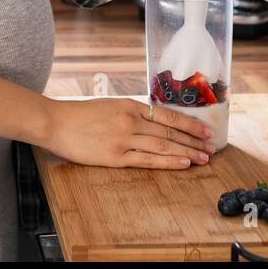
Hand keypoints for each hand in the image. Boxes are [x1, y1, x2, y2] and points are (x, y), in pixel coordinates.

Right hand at [43, 97, 217, 168]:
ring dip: (186, 152)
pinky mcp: (115, 157)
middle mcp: (131, 120)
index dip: (189, 124)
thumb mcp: (110, 105)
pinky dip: (167, 161)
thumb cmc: (80, 114)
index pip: (167, 115)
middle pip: (170, 131)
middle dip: (193, 140)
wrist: (56, 122)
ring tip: (203, 158)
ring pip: (163, 145)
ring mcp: (124, 139)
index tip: (205, 131)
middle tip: (211, 147)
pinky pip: (147, 159)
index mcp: (130, 105)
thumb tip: (154, 121)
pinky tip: (182, 163)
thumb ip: (131, 113)